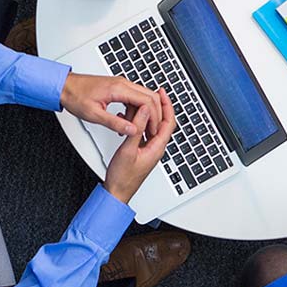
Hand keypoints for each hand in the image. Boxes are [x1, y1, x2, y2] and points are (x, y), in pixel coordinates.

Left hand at [60, 73, 162, 141]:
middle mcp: (123, 83)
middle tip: (152, 130)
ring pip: (144, 96)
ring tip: (142, 128)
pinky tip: (131, 120)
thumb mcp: (94, 115)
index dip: (154, 118)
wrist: (65, 86)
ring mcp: (122, 84)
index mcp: (119, 89)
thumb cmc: (75, 96)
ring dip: (147, 112)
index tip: (152, 130)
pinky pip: (135, 97)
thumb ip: (115, 123)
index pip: (147, 101)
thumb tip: (133, 130)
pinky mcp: (118, 87)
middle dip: (155, 115)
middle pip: (151, 97)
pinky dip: (138, 109)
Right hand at [102, 87, 174, 203]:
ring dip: (148, 113)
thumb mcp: (128, 149)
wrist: (117, 192)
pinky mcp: (141, 151)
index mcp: (157, 147)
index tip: (162, 93)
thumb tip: (145, 110)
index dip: (167, 105)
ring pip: (152, 126)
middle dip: (159, 106)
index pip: (168, 122)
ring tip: (141, 102)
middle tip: (154, 93)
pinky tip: (130, 118)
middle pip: (163, 122)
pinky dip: (139, 122)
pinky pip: (144, 132)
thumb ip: (137, 128)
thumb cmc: (123, 177)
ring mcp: (149, 150)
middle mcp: (156, 148)